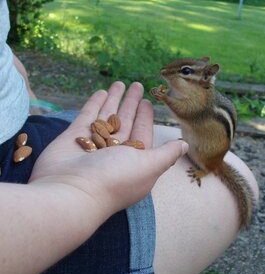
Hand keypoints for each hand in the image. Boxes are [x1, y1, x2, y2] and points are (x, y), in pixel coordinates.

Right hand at [29, 82, 187, 224]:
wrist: (71, 191)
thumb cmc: (115, 179)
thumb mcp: (149, 166)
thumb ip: (167, 154)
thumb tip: (184, 146)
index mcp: (133, 161)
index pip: (142, 134)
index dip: (146, 118)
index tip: (148, 102)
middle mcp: (114, 154)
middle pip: (126, 123)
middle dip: (131, 104)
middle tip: (137, 85)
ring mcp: (93, 145)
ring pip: (106, 117)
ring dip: (114, 100)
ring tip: (120, 83)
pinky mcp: (74, 138)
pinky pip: (87, 117)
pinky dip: (94, 105)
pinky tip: (101, 92)